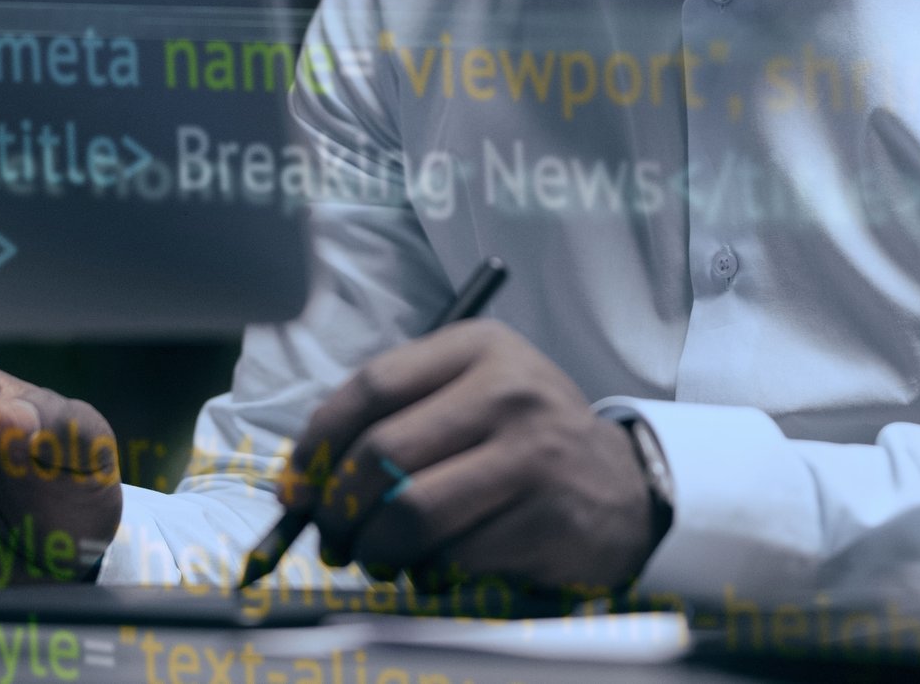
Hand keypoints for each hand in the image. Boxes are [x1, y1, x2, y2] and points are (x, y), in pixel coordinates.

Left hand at [282, 320, 661, 595]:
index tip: (295, 488)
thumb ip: (399, 415)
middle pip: (380, 453)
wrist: (625, 489)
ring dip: (374, 550)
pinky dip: (427, 573)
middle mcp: (508, 390)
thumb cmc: (526, 443)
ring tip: (377, 558)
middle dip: (337, 509)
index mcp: (479, 347)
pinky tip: (437, 566)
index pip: (371, 386)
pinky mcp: (543, 517)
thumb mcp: (475, 395)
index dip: (316, 444)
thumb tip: (304, 481)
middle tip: (332, 539)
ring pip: (408, 514)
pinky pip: (451, 556)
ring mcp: (530, 453)